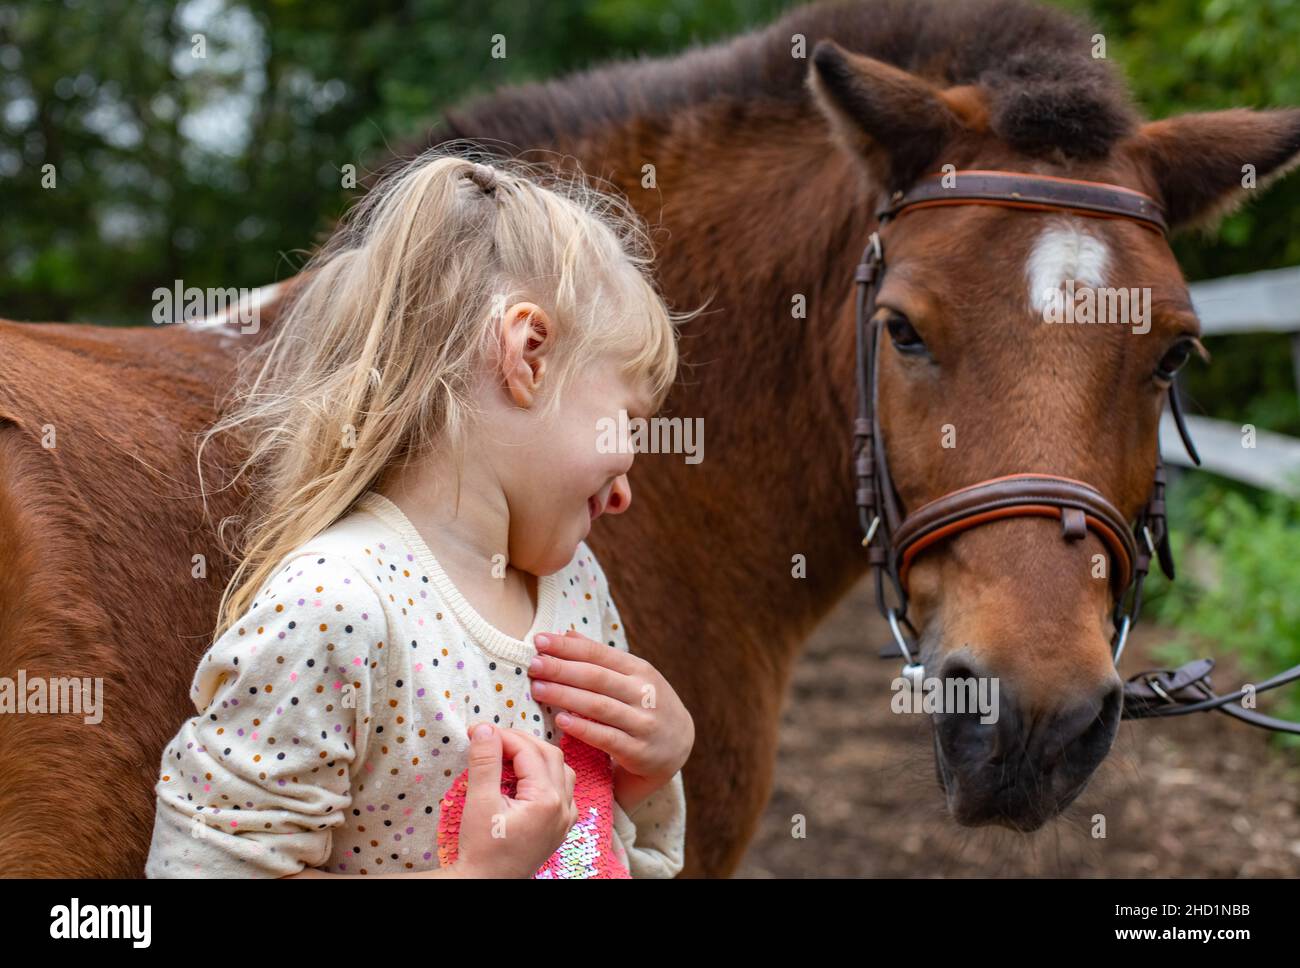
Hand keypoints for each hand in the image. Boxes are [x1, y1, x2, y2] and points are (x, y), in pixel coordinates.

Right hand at [450, 723, 577, 877]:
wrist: (484, 884)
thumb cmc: (481, 848)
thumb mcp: (479, 801)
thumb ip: (485, 762)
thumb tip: (486, 728)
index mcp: (547, 800)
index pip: (529, 751)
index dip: (503, 736)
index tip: (479, 732)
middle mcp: (563, 807)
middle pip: (550, 755)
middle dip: (521, 742)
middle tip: (493, 740)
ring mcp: (565, 820)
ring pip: (561, 771)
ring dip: (538, 757)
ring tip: (509, 755)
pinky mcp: (559, 829)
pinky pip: (564, 792)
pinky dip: (548, 777)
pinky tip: (526, 780)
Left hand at [529, 630, 692, 812]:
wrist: (679, 747)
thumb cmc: (644, 706)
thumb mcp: (631, 678)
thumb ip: (600, 659)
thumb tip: (566, 634)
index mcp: (640, 670)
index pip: (599, 653)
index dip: (568, 647)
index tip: (540, 640)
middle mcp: (645, 693)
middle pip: (597, 677)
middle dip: (561, 668)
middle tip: (533, 664)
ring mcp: (644, 723)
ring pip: (599, 706)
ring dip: (565, 696)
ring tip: (538, 688)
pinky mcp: (639, 751)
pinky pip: (607, 738)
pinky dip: (583, 728)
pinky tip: (561, 721)